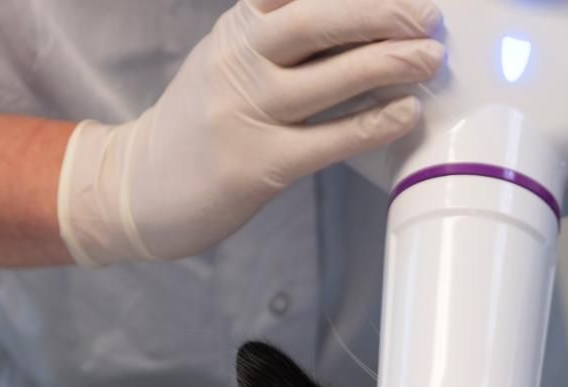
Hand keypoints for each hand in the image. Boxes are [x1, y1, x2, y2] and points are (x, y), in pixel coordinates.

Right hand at [59, 0, 443, 265]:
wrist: (137, 187)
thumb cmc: (200, 124)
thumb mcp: (228, 60)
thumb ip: (280, 38)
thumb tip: (364, 26)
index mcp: (235, 30)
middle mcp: (237, 62)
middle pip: (314, 20)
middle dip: (379, 14)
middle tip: (427, 16)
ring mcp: (244, 113)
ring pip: (327, 78)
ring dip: (388, 64)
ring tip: (430, 58)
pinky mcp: (256, 165)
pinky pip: (327, 141)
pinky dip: (372, 124)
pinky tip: (406, 112)